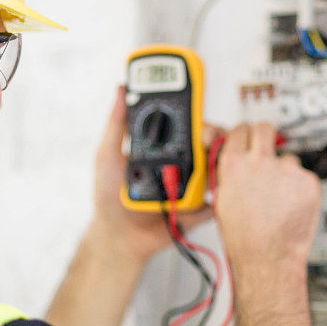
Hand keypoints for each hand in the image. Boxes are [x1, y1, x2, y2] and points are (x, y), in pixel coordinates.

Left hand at [92, 85, 220, 262]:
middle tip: (206, 136)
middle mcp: (181, 164)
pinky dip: (217, 197)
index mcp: (164, 148)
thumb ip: (116, 123)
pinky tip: (214, 193)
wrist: (117, 236)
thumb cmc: (110, 196)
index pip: (186, 126)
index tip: (199, 112)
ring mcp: (191, 186)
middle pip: (207, 144)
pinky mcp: (197, 209)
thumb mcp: (108, 155)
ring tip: (212, 161)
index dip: (197, 117)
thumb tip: (121, 89)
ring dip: (218, 163)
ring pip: (215, 169)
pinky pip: (214, 201)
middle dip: (213, 136)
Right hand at [214, 123, 320, 272]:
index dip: (243, 134)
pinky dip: (299, 188)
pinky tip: (291, 204)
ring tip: (278, 196)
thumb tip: (235, 155)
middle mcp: (259, 162)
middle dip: (264, 136)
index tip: (247, 137)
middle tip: (266, 148)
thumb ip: (229, 172)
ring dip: (284, 171)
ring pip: (287, 157)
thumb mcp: (223, 199)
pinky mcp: (308, 180)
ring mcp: (286, 170)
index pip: (239, 130)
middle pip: (264, 129)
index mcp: (234, 165)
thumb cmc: (244, 238)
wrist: (268, 258)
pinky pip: (303, 176)